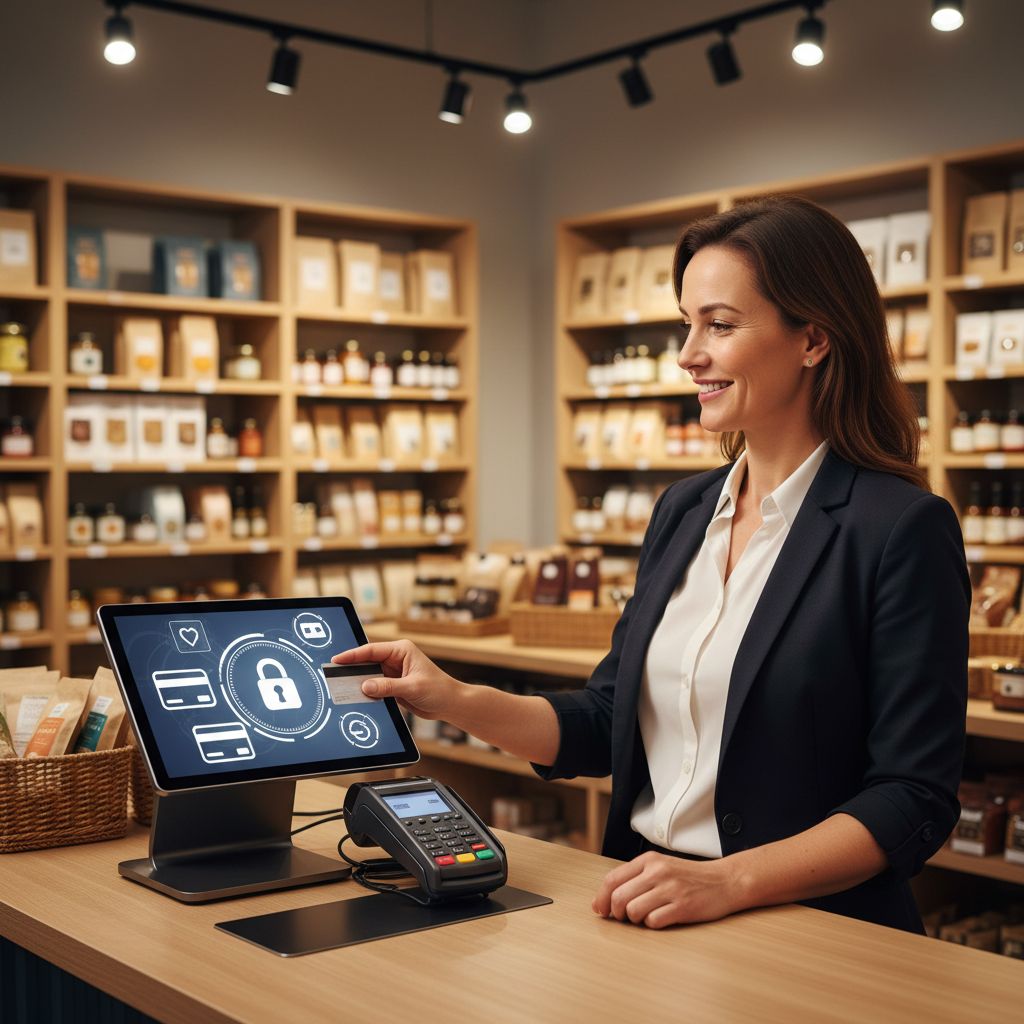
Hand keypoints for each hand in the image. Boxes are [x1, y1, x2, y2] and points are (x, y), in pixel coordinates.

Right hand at [331, 639, 463, 720]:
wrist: (450, 704)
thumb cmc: (439, 690)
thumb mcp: (412, 687)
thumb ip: (388, 687)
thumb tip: (366, 686)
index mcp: (402, 650)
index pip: (372, 650)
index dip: (353, 655)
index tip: (337, 660)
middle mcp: (396, 659)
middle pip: (367, 662)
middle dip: (352, 668)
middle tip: (333, 675)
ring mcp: (393, 673)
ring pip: (369, 675)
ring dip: (358, 682)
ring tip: (341, 688)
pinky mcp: (393, 686)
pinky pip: (374, 687)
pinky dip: (366, 692)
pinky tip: (356, 697)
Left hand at [592, 852, 743, 928]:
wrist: (724, 881)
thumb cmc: (689, 877)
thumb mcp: (660, 867)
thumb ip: (634, 879)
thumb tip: (604, 900)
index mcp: (648, 860)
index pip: (612, 879)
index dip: (601, 898)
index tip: (600, 909)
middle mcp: (657, 872)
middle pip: (619, 897)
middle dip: (616, 912)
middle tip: (623, 916)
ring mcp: (670, 889)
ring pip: (633, 911)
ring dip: (635, 919)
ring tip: (646, 915)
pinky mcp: (682, 907)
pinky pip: (653, 922)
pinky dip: (652, 924)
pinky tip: (661, 918)